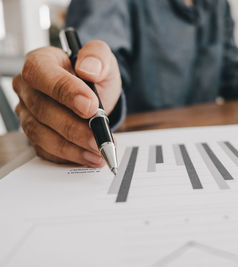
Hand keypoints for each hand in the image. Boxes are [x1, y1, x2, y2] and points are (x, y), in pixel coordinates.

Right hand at [13, 41, 121, 167]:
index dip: (65, 92)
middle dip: (74, 127)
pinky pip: (46, 150)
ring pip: (41, 134)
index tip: (91, 106)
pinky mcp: (36, 135)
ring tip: (98, 151)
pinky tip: (88, 157)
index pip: (42, 74)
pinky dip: (68, 156)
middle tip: (99, 138)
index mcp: (41, 63)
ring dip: (72, 147)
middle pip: (42, 110)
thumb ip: (97, 56)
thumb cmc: (94, 74)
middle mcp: (29, 89)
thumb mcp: (103, 59)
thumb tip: (88, 68)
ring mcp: (29, 114)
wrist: (95, 94)